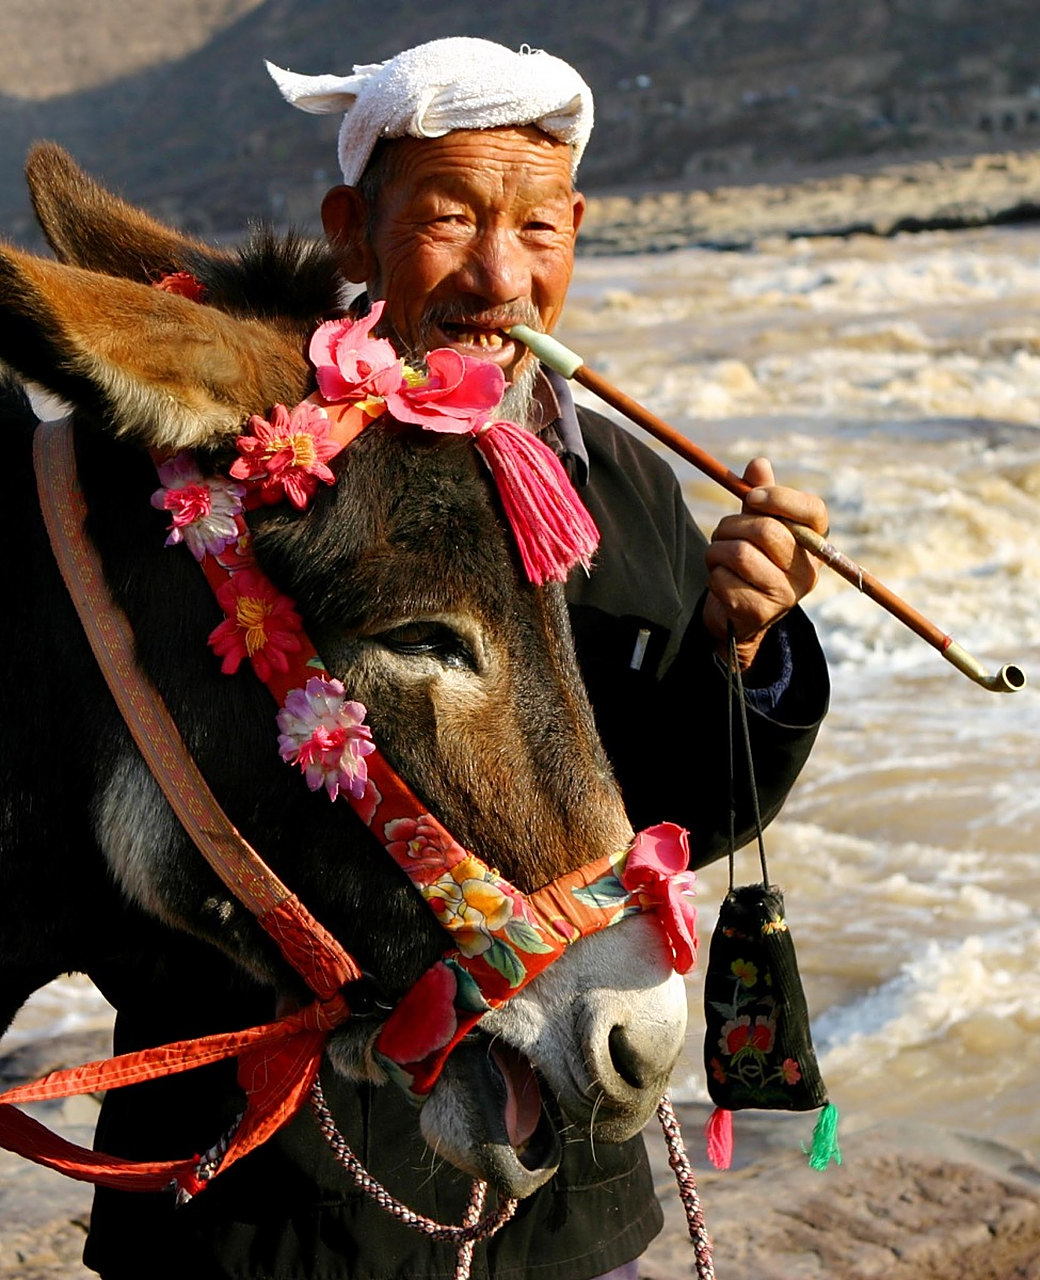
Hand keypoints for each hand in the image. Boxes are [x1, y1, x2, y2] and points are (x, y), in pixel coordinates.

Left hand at [702, 458, 827, 670]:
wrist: (738, 616)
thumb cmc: (752, 560)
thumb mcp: (757, 525)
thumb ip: (759, 496)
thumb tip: (759, 463)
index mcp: (814, 545)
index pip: (814, 511)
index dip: (779, 497)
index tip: (750, 496)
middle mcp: (808, 572)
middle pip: (768, 531)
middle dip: (733, 525)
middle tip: (723, 531)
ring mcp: (785, 595)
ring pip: (740, 554)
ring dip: (717, 550)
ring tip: (719, 556)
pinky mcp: (758, 612)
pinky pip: (723, 579)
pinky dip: (712, 574)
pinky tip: (721, 580)